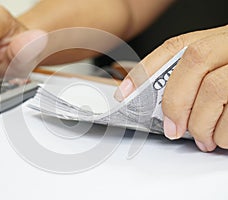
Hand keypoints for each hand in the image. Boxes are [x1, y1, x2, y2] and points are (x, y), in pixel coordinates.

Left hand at [115, 25, 227, 151]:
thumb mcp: (221, 68)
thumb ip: (193, 80)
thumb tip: (161, 105)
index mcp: (218, 38)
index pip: (173, 47)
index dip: (144, 70)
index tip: (125, 93)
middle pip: (194, 62)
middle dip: (176, 102)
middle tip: (173, 128)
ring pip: (216, 90)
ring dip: (203, 124)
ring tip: (204, 137)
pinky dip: (226, 134)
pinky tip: (224, 137)